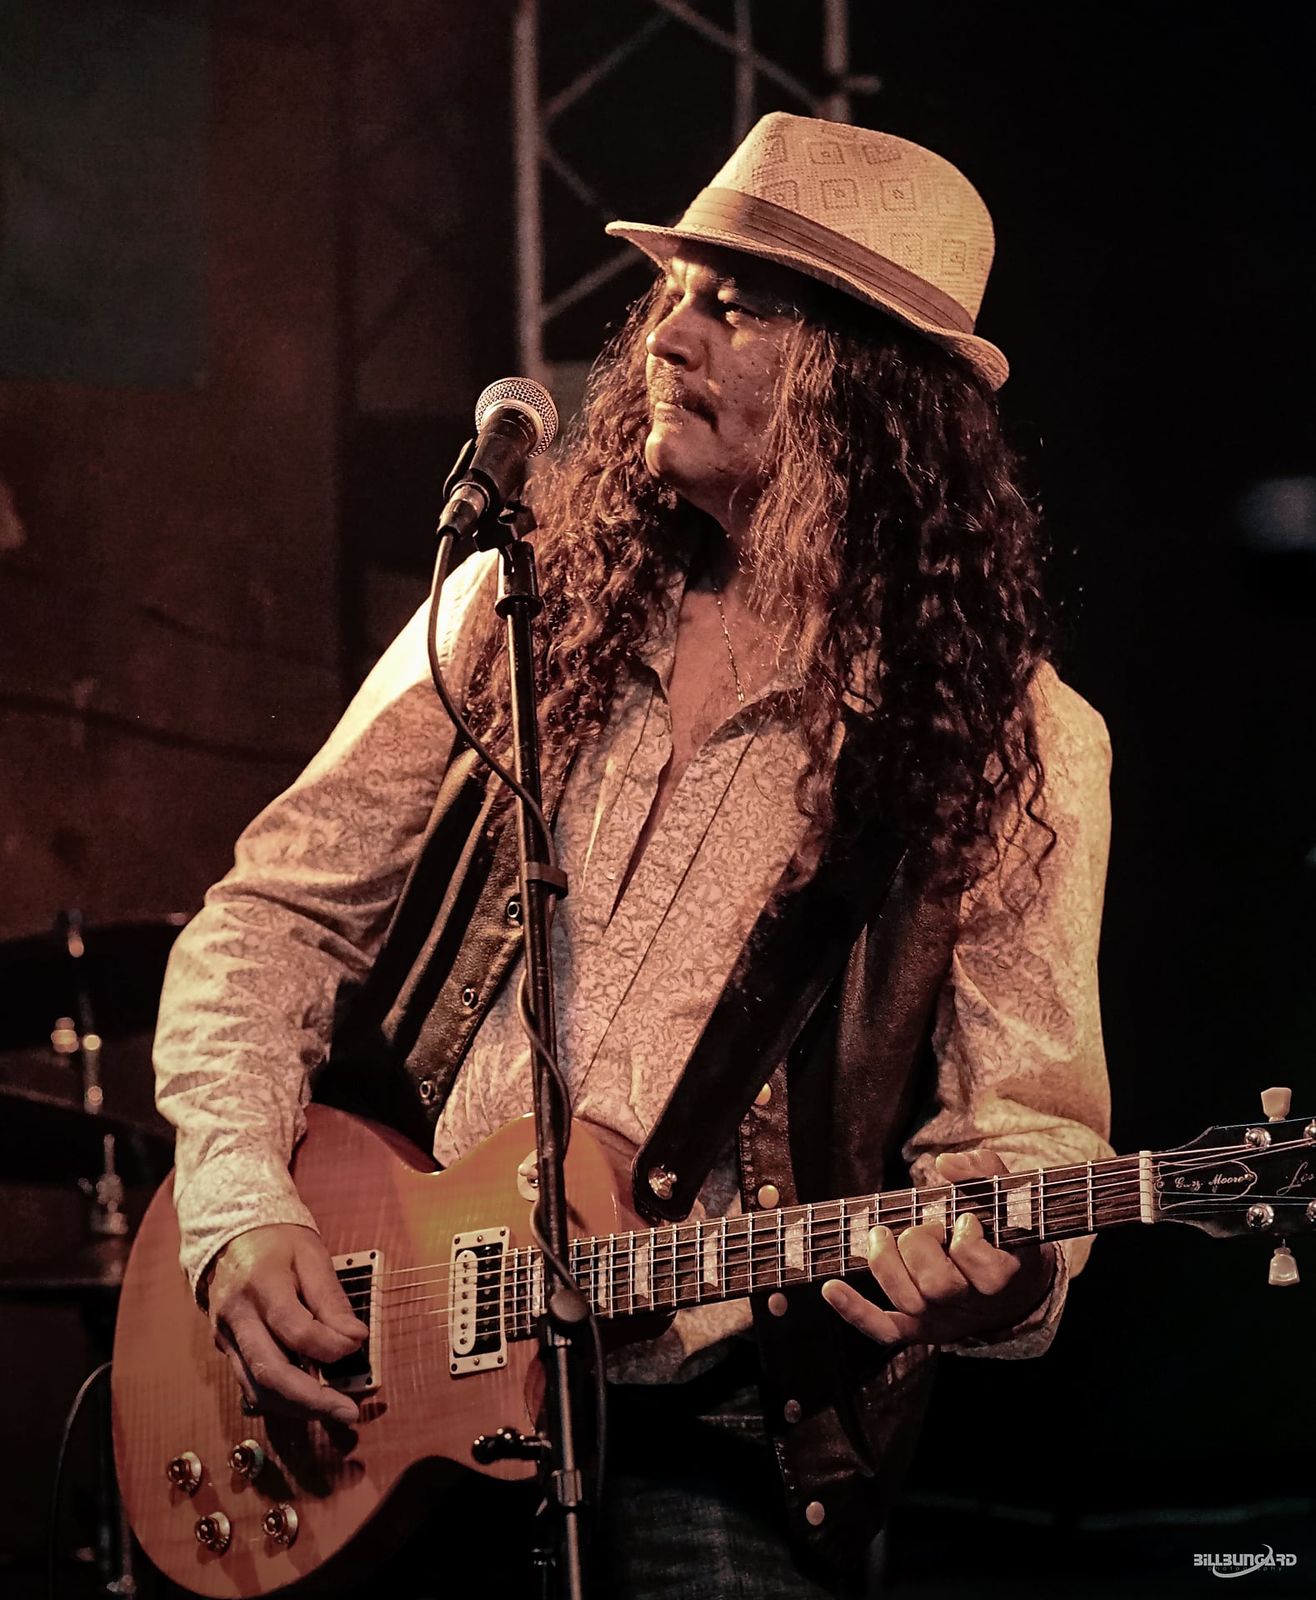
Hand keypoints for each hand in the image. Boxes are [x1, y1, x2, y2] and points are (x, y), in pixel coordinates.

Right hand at [204, 1224, 367, 1424]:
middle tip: (348, 1411)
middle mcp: (236, 1317)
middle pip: (269, 1372)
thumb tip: (354, 1339)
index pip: (293, 1328)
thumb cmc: (277, 1243)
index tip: (358, 1344)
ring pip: (257, 1389)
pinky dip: (283, 1398)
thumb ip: (331, 1298)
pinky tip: (310, 1397)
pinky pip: (252, 1384)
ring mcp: (225, 1338)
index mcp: (260, 1284)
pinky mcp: (226, 1351)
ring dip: (297, 1407)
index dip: (328, 1345)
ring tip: (333, 1409)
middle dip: (311, 1399)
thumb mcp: (311, 1255)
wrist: (230, 1238)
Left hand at [821, 1150, 1055, 1347]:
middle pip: (938, 1286)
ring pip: (909, 1302)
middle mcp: (972, 1304)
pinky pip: (884, 1329)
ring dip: (887, 1265)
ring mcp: (943, 1319)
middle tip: (924, 1227)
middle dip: (920, 1246)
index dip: (969, 1241)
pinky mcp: (919, 1328)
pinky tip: (832, 1289)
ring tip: (882, 1236)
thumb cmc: (1002, 1230)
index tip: (965, 1220)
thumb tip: (946, 1163)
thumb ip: (982, 1170)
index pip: (986, 1270)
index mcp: (1003, 1276)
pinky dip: (855, 1311)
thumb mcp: (1006, 1196)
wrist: (1014, 1285)